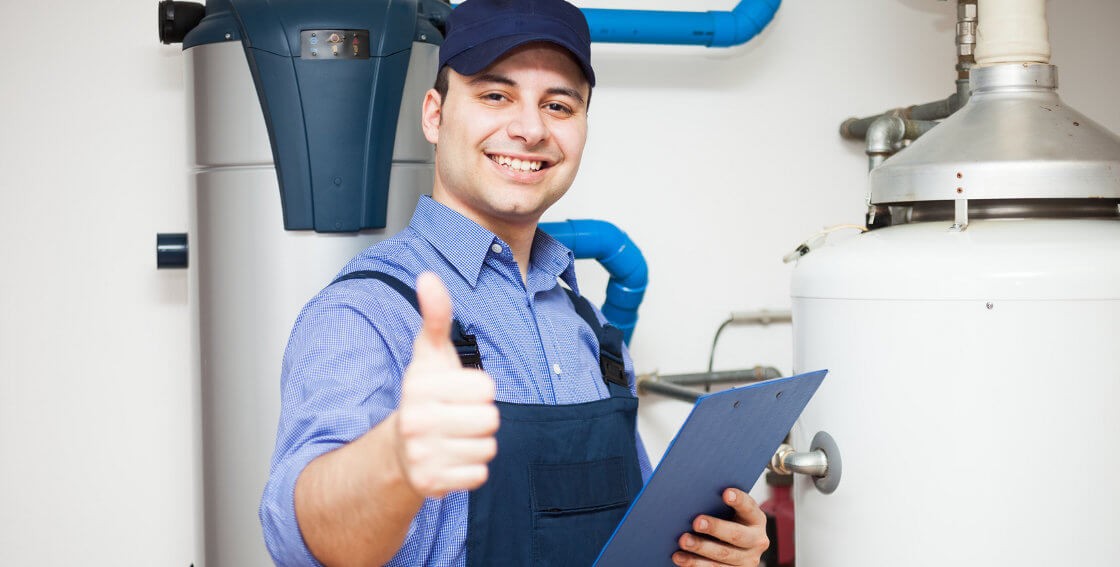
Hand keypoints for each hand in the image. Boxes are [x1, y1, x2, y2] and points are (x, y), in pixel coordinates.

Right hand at [393, 272, 499, 497]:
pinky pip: (479, 475)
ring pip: (487, 448)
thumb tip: (428, 276)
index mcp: (419, 387)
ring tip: (455, 437)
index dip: (480, 389)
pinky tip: (453, 458)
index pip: (487, 388)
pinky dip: (471, 469)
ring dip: (478, 443)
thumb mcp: (430, 354)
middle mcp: (416, 422)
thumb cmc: (424, 396)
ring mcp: (422, 455)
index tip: (458, 392)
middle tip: (458, 417)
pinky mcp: (431, 483)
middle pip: (490, 419)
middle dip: (481, 418)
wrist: (399, 449)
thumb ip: (435, 316)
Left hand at [672, 488, 768, 566]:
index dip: (739, 500)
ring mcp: (747, 560)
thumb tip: (692, 496)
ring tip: (683, 541)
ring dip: (701, 548)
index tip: (726, 493)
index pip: (749, 507)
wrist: (735, 548)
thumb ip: (718, 504)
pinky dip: (694, 564)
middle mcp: (756, 541)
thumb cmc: (726, 520)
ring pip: (723, 555)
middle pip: (736, 535)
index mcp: (755, 519)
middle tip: (696, 522)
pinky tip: (680, 557)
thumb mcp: (730, 512)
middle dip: (716, 528)